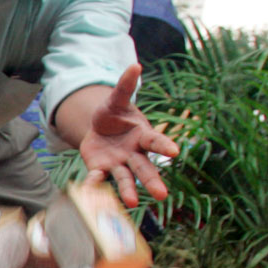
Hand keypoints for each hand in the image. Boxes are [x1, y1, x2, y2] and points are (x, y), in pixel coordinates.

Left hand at [76, 64, 178, 206]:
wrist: (99, 129)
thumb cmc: (114, 114)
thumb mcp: (117, 99)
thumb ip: (125, 86)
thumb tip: (135, 65)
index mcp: (143, 136)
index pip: (156, 141)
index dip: (165, 146)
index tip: (175, 152)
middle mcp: (134, 154)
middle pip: (145, 168)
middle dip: (153, 180)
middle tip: (163, 194)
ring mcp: (119, 164)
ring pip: (126, 178)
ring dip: (128, 190)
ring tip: (133, 202)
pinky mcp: (101, 169)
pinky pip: (99, 178)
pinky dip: (96, 184)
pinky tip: (91, 191)